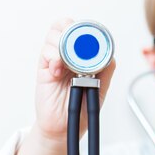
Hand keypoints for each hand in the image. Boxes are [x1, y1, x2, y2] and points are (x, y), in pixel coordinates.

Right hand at [34, 18, 116, 142]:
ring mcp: (54, 60)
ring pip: (53, 36)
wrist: (65, 128)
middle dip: (69, 29)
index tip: (89, 36)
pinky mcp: (44, 70)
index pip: (79, 30)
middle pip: (63, 26)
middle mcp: (67, 54)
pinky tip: (58, 70)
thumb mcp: (100, 89)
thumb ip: (106, 71)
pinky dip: (53, 57)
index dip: (83, 27)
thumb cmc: (81, 108)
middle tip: (76, 44)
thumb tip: (111, 55)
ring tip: (68, 64)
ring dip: (61, 45)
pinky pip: (46, 54)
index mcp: (82, 55)